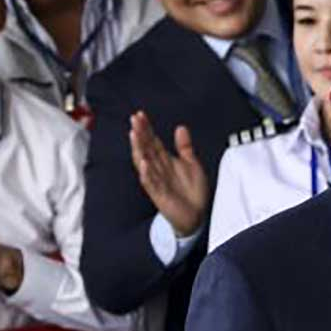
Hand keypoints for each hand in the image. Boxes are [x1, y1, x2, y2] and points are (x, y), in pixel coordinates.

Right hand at [129, 112, 208, 236]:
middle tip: (134, 119)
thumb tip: (181, 127)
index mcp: (164, 160)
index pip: (152, 141)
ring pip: (144, 162)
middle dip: (140, 133)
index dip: (146, 128)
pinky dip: (147, 173)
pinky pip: (150, 183)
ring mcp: (157, 181)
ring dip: (138, 149)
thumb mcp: (191, 164)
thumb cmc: (192, 191)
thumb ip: (185, 147)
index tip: (140, 114)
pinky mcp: (159, 195)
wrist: (196, 215)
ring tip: (134, 135)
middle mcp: (158, 169)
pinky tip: (143, 163)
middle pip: (146, 148)